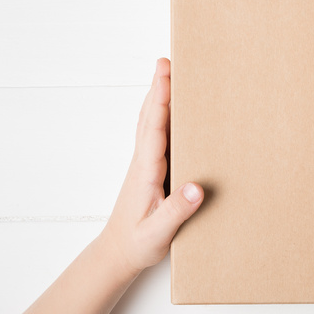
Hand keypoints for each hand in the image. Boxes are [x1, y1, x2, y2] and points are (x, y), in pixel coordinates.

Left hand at [98, 57, 203, 276]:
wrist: (117, 253)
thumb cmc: (137, 242)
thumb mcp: (158, 233)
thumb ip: (176, 212)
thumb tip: (196, 188)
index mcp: (146, 171)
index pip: (154, 128)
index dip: (161, 100)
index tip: (165, 74)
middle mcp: (143, 162)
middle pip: (150, 117)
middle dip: (158, 87)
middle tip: (168, 60)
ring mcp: (144, 164)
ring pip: (150, 122)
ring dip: (158, 97)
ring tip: (169, 74)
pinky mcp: (149, 169)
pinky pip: (155, 134)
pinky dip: (161, 114)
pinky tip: (169, 110)